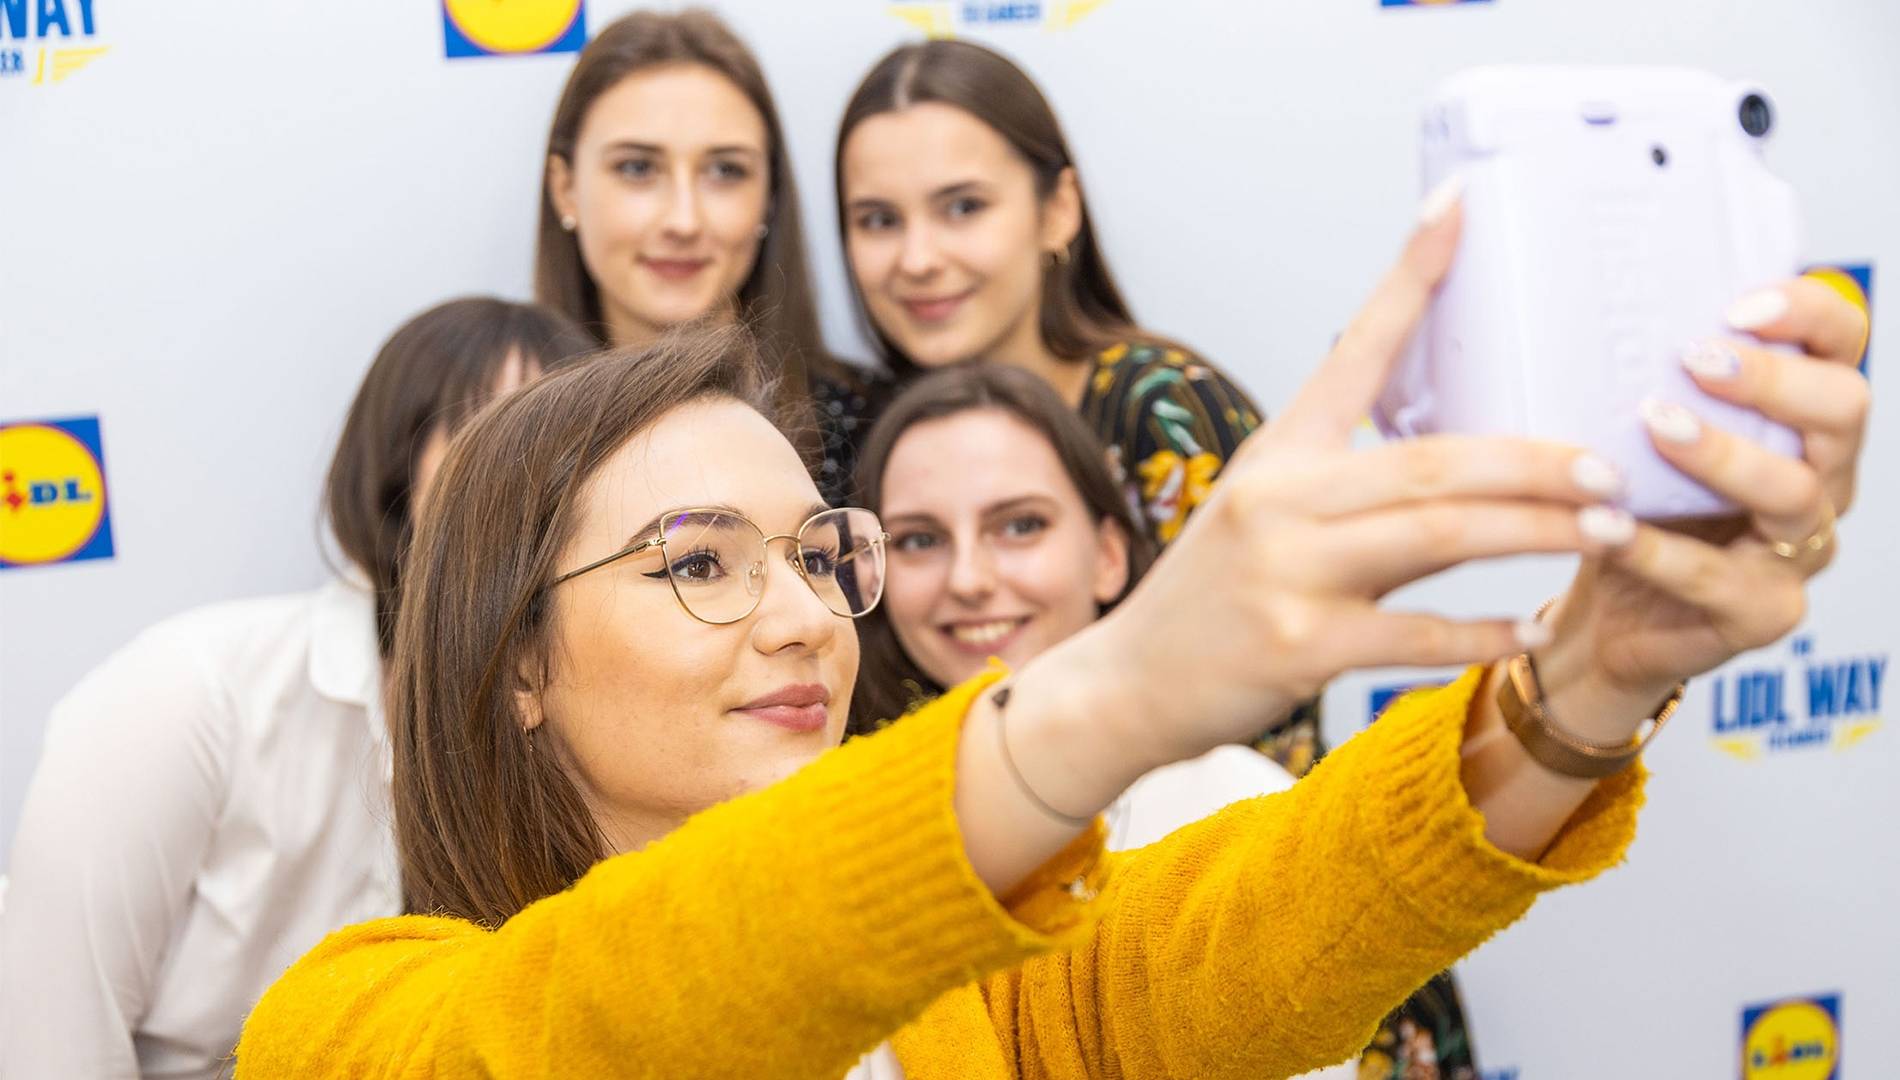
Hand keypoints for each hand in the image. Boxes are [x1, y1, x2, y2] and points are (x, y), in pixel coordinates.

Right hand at [1022, 195, 1637, 776]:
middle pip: (1432, 459)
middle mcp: (1282, 498)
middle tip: (1610, 465)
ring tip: (1611, 532)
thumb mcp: (1267, 512)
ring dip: (1537, 532)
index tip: (1457, 205)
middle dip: (1535, 459)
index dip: (1410, 275)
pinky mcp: (1299, 645)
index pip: (1355, 348)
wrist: (1131, 681)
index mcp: (1281, 452)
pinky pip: (1415, 634)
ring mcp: (1288, 571)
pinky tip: (1531, 630)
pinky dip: (1484, 633)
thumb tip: (1468, 464)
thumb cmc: (1212, 597)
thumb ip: (1355, 485)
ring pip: (1440, 535)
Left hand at [1539, 278, 1870, 727]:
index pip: (1844, 343)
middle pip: (1843, 410)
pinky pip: (1717, 576)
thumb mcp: (1631, 430)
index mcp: (1800, 417)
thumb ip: (1627, 368)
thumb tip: (1544, 272)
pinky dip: (1656, 548)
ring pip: (1794, 491)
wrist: (1606, 619)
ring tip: (1655, 424)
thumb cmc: (1628, 505)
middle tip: (1695, 358)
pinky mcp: (1762, 611)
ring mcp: (1798, 548)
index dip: (1810, 314)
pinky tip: (1604, 523)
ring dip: (1723, 454)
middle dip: (1774, 378)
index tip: (1740, 302)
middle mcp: (1820, 476)